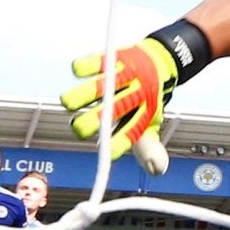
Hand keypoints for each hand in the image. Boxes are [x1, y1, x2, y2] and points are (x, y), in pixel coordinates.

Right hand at [62, 38, 176, 176]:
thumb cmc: (148, 99)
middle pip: (116, 109)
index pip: (134, 131)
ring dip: (85, 93)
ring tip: (67, 102)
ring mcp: (126, 76)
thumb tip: (156, 171)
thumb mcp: (151, 123)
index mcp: (145, 113)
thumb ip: (148, 147)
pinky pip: (100, 61)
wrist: (161, 61)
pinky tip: (76, 71)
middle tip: (80, 130)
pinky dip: (87, 65)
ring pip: (104, 85)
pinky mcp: (116, 58)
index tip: (108, 154)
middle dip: (97, 120)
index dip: (121, 142)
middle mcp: (136, 94)